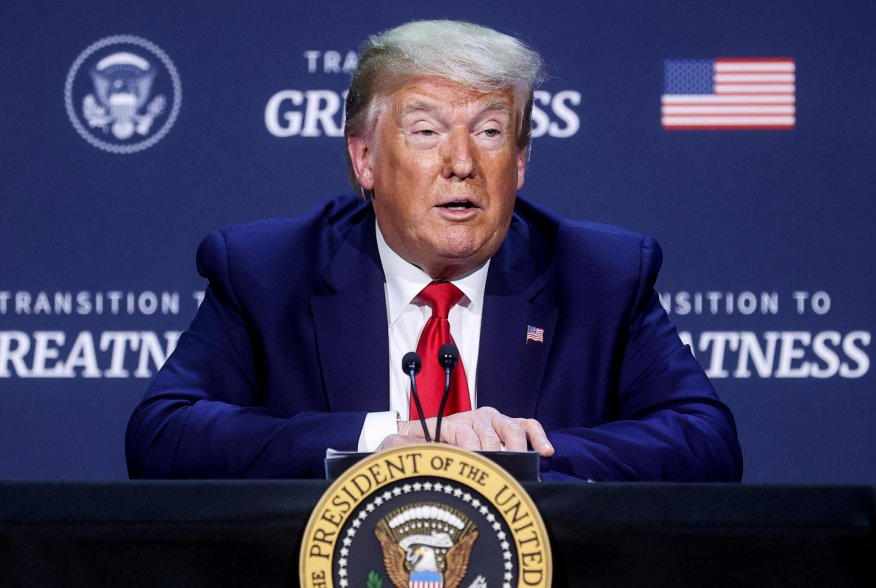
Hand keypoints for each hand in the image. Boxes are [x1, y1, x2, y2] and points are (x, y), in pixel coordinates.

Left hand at [376, 406, 553, 456]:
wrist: (426, 432)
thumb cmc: (423, 445)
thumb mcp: (415, 446)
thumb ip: (416, 448)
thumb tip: (417, 454)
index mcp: (454, 423)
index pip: (467, 435)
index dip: (473, 451)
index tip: (478, 466)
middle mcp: (476, 417)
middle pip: (492, 433)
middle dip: (496, 452)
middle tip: (499, 471)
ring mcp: (494, 419)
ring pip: (512, 428)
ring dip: (517, 445)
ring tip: (522, 464)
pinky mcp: (507, 424)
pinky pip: (527, 425)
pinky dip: (538, 436)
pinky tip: (546, 451)